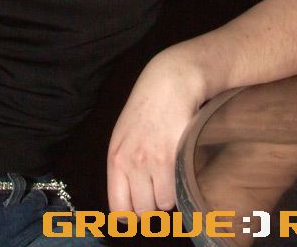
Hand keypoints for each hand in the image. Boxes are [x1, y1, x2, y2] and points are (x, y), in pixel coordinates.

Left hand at [107, 47, 204, 213]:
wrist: (170, 82)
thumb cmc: (147, 109)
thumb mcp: (124, 135)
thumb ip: (124, 167)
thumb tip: (127, 206)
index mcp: (115, 158)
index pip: (118, 209)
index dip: (131, 214)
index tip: (140, 208)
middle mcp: (131, 163)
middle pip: (143, 211)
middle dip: (152, 203)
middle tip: (159, 184)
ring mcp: (153, 161)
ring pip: (163, 204)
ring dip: (169, 193)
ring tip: (171, 170)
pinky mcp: (174, 157)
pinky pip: (178, 191)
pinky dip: (182, 185)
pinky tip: (181, 165)